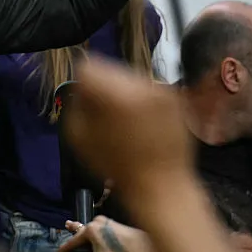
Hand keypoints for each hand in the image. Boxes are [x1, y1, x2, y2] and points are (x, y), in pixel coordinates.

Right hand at [59, 216, 146, 251]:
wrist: (141, 246)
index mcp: (89, 231)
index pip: (72, 241)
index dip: (64, 250)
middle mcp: (96, 223)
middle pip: (80, 228)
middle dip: (73, 230)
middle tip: (67, 226)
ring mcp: (105, 221)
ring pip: (90, 225)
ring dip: (85, 228)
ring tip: (79, 228)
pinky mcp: (114, 223)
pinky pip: (100, 225)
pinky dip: (96, 228)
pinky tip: (97, 231)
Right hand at [62, 56, 192, 195]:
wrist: (161, 184)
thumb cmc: (115, 165)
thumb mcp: (78, 137)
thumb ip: (77, 105)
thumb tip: (84, 89)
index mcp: (112, 93)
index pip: (87, 67)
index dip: (83, 85)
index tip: (87, 103)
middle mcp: (139, 84)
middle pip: (110, 68)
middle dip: (104, 86)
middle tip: (106, 113)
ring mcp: (160, 89)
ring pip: (129, 77)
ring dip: (123, 92)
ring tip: (126, 119)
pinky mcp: (175, 97)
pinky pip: (148, 88)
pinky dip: (142, 99)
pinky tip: (143, 121)